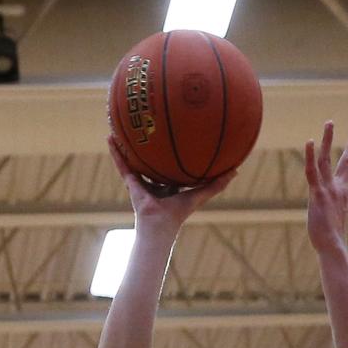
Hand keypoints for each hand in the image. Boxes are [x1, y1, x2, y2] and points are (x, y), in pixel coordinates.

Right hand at [107, 136, 235, 238]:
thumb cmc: (179, 213)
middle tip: (148, 123)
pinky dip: (115, 151)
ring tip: (123, 124)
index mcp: (168, 182)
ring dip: (127, 143)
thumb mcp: (200, 193)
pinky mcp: (130, 182)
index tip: (172, 134)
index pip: (169, 163)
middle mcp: (153, 180)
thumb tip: (236, 170)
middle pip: (150, 158)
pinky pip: (122, 164)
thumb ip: (217, 183)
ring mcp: (140, 180)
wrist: (160, 225)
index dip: (170, 151)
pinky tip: (111, 136)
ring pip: (132, 158)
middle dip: (149, 143)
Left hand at [304, 121, 347, 253]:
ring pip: (327, 159)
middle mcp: (339, 188)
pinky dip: (310, 156)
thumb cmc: (331, 239)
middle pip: (345, 161)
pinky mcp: (318, 194)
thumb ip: (337, 209)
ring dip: (328, 139)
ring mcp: (329, 189)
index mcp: (344, 193)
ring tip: (330, 122)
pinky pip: (312, 171)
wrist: (333, 246)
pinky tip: (309, 142)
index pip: (346, 170)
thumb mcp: (335, 220)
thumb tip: (340, 208)